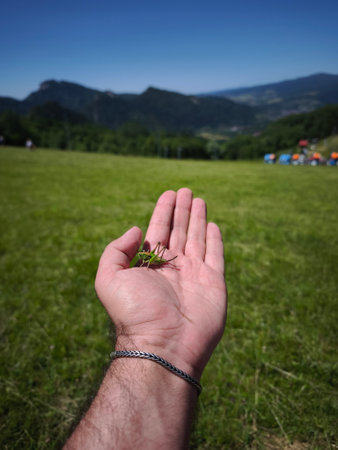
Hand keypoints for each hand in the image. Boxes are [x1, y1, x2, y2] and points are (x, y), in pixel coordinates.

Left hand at [95, 188, 226, 378]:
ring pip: (197, 238)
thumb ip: (117, 250)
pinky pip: (215, 255)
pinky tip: (213, 225)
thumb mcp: (109, 278)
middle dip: (182, 210)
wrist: (163, 345)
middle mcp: (172, 267)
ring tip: (198, 199)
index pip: (158, 230)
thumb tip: (137, 230)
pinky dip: (215, 239)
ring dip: (198, 218)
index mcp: (150, 265)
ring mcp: (194, 275)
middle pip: (178, 230)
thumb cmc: (134, 313)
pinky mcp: (213, 283)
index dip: (163, 211)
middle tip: (185, 191)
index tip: (169, 193)